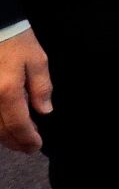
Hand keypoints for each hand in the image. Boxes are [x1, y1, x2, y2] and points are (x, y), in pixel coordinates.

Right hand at [0, 29, 51, 154]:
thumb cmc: (17, 41)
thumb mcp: (37, 60)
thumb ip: (41, 87)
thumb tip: (44, 111)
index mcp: (8, 93)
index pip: (18, 125)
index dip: (28, 139)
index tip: (37, 147)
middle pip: (1, 131)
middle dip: (16, 142)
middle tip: (29, 147)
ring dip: (4, 137)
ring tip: (19, 139)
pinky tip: (6, 125)